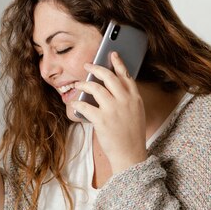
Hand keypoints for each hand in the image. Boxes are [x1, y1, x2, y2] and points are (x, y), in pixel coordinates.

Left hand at [71, 52, 146, 172]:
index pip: (126, 75)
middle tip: (87, 65)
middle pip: (108, 76)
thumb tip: (109, 89)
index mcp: (135, 98)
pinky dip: (78, 103)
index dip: (118, 63)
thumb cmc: (131, 136)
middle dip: (96, 68)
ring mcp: (113, 109)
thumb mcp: (135, 113)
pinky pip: (86, 106)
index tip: (112, 54)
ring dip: (84, 84)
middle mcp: (125, 100)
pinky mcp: (102, 120)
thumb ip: (127, 100)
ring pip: (95, 88)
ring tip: (78, 84)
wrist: (130, 155)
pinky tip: (75, 103)